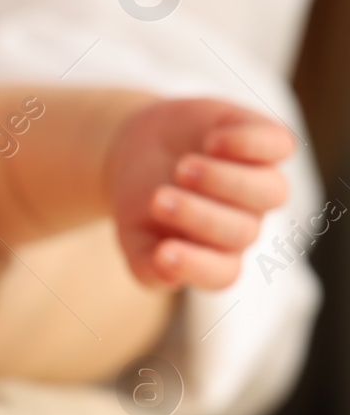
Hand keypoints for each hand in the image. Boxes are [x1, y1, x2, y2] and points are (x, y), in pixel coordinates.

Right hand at [108, 98, 292, 288]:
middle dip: (200, 216)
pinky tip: (212, 141)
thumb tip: (163, 264)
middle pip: (242, 231)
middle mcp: (244, 220)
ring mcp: (258, 181)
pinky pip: (281, 146)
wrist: (143, 147)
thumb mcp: (133, 235)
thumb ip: (146, 263)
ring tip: (184, 168)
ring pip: (271, 192)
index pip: (222, 273)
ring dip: (226, 182)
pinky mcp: (265, 141)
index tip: (161, 253)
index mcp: (215, 253)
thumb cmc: (141, 199)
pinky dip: (249, 144)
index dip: (196, 266)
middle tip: (157, 199)